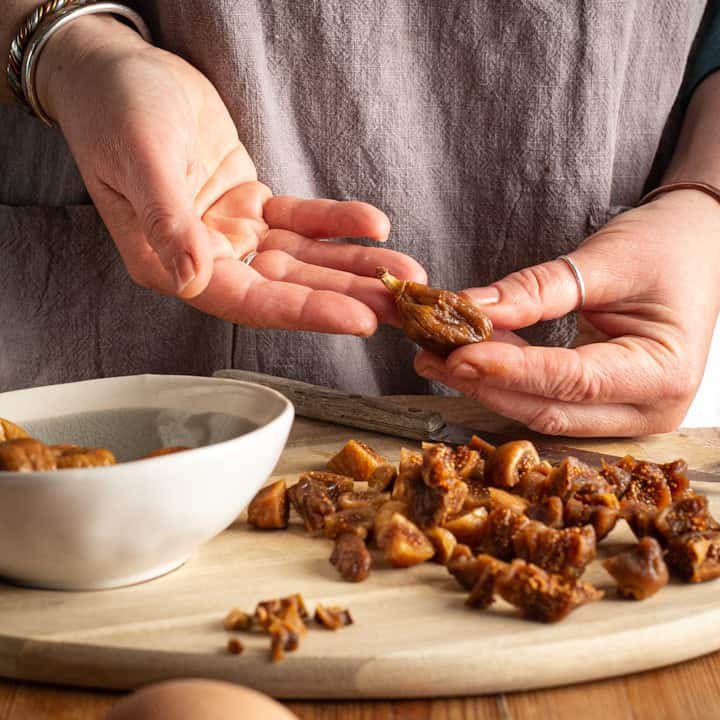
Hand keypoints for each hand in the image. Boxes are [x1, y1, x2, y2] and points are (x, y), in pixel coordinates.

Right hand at [39, 15, 423, 333]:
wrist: (118, 71)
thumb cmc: (115, 111)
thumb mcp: (140, 159)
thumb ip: (167, 221)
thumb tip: (190, 277)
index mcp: (172, 263)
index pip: (248, 300)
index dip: (304, 312)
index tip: (357, 318)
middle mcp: (206, 257)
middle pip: (286, 288)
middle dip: (345, 294)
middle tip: (399, 302)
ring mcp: (232, 233)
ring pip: (302, 259)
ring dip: (352, 264)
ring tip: (403, 268)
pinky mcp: (251, 205)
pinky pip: (302, 220)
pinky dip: (337, 222)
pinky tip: (374, 224)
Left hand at [415, 190, 719, 435]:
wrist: (697, 250)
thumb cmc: (665, 248)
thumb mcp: (603, 260)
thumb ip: (537, 290)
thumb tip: (471, 308)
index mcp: (663, 373)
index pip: (571, 380)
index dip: (510, 370)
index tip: (458, 353)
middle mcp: (649, 409)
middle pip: (550, 408)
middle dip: (487, 384)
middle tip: (433, 356)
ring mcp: (627, 415)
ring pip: (542, 413)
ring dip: (488, 387)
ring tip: (438, 358)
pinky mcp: (604, 408)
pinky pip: (546, 402)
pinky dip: (506, 383)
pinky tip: (470, 362)